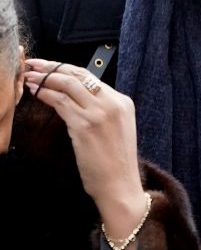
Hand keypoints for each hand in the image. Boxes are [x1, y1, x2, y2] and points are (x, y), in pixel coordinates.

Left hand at [23, 59, 142, 224]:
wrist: (120, 185)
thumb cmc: (115, 162)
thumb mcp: (115, 129)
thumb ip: (101, 110)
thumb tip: (75, 98)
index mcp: (123, 102)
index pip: (91, 76)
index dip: (66, 68)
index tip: (49, 65)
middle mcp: (113, 104)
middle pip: (79, 75)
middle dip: (52, 67)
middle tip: (33, 64)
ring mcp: (99, 113)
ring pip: (67, 84)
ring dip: (44, 78)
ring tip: (28, 77)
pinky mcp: (84, 125)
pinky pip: (60, 102)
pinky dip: (44, 94)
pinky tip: (34, 92)